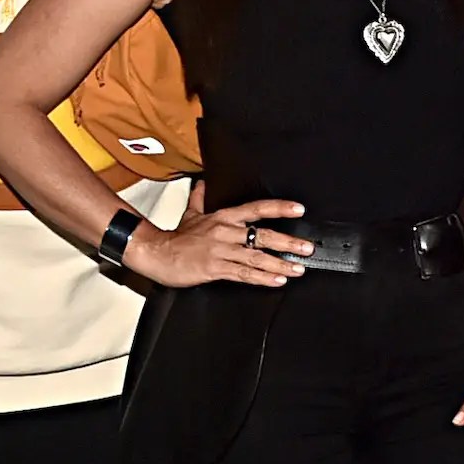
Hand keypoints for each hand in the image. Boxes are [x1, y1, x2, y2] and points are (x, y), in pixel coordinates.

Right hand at [134, 197, 311, 288]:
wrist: (156, 253)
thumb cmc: (176, 237)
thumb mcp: (190, 214)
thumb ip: (200, 199)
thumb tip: (201, 184)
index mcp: (223, 217)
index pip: (257, 209)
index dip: (279, 208)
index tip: (299, 210)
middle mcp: (225, 231)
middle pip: (262, 235)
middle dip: (288, 242)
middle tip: (307, 248)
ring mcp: (221, 250)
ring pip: (256, 256)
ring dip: (280, 263)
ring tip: (298, 269)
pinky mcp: (215, 268)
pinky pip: (243, 273)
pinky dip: (262, 278)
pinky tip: (277, 280)